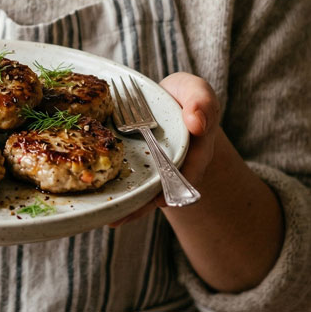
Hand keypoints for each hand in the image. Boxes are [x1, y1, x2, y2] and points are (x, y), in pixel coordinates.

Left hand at [109, 72, 220, 226]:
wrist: (170, 102)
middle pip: (168, 188)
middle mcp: (182, 165)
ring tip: (112, 220)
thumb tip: (197, 122)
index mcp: (198, 147)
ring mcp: (163, 171)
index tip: (162, 199)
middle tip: (128, 214)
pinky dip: (126, 203)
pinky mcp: (146, 172)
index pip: (192, 166)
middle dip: (148, 203)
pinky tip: (109, 216)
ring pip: (151, 194)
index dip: (177, 182)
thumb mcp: (196, 92)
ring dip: (134, 209)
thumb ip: (201, 103)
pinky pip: (138, 189)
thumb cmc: (184, 97)